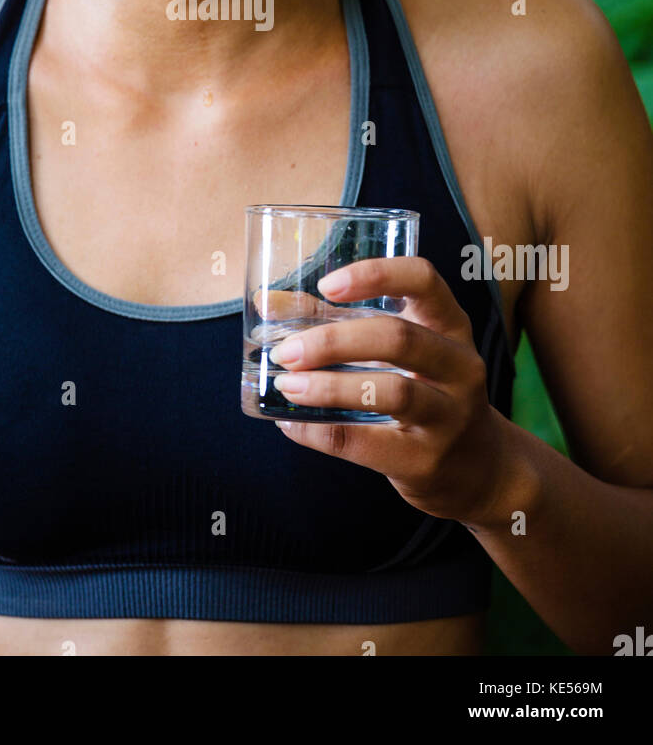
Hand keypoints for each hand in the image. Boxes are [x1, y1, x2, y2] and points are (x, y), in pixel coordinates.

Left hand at [270, 255, 514, 526]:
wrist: (479, 469)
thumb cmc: (426, 392)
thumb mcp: (397, 352)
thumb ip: (334, 322)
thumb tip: (265, 303)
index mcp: (450, 325)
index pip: (424, 281)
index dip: (376, 275)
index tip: (327, 284)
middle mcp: (459, 365)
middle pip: (399, 338)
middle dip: (334, 341)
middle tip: (286, 351)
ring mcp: (450, 415)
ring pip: (391, 391)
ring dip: (328, 387)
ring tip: (287, 386)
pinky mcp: (427, 460)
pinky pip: (368, 443)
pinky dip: (321, 432)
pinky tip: (291, 425)